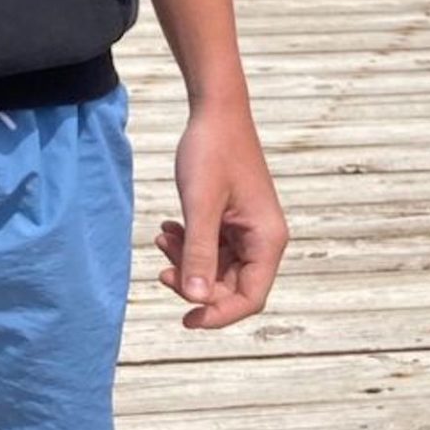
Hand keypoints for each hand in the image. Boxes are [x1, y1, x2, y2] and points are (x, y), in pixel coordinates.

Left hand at [155, 105, 288, 330]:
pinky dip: (189, 245)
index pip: (250, 298)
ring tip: (162, 238)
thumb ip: (198, 253)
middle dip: (195, 283)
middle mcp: (263, 239)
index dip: (218, 314)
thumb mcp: (200, 205)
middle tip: (161, 270)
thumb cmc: (212, 151)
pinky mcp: (233, 219)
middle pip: (232, 287)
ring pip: (218, 268)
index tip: (186, 319)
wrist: (214, 110)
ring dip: (188, 262)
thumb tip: (196, 299)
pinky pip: (212, 248)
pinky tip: (168, 228)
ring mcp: (248, 230)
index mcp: (267, 240)